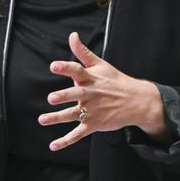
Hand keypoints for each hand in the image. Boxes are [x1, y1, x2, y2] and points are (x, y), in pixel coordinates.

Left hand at [38, 32, 166, 150]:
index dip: (65, 68)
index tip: (53, 66)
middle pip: (75, 95)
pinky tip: (53, 145)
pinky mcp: (93, 124)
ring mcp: (92, 111)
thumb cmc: (115, 81)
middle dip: (64, 96)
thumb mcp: (100, 64)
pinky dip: (66, 140)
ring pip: (72, 115)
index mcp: (90, 78)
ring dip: (57, 118)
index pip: (76, 71)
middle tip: (51, 98)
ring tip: (42, 120)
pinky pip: (78, 134)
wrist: (137, 101)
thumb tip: (72, 35)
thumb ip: (83, 52)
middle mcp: (90, 94)